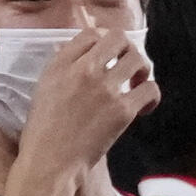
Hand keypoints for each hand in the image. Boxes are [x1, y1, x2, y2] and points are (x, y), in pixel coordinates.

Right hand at [14, 19, 157, 184]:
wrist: (51, 162)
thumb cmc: (44, 131)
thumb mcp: (44, 88)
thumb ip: (61, 66)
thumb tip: (78, 50)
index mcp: (62, 64)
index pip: (90, 33)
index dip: (104, 41)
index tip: (108, 54)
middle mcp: (85, 71)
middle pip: (118, 38)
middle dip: (127, 49)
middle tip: (127, 65)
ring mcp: (106, 89)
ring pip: (138, 59)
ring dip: (142, 69)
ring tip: (137, 82)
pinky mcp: (122, 111)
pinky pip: (150, 89)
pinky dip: (151, 95)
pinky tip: (144, 106)